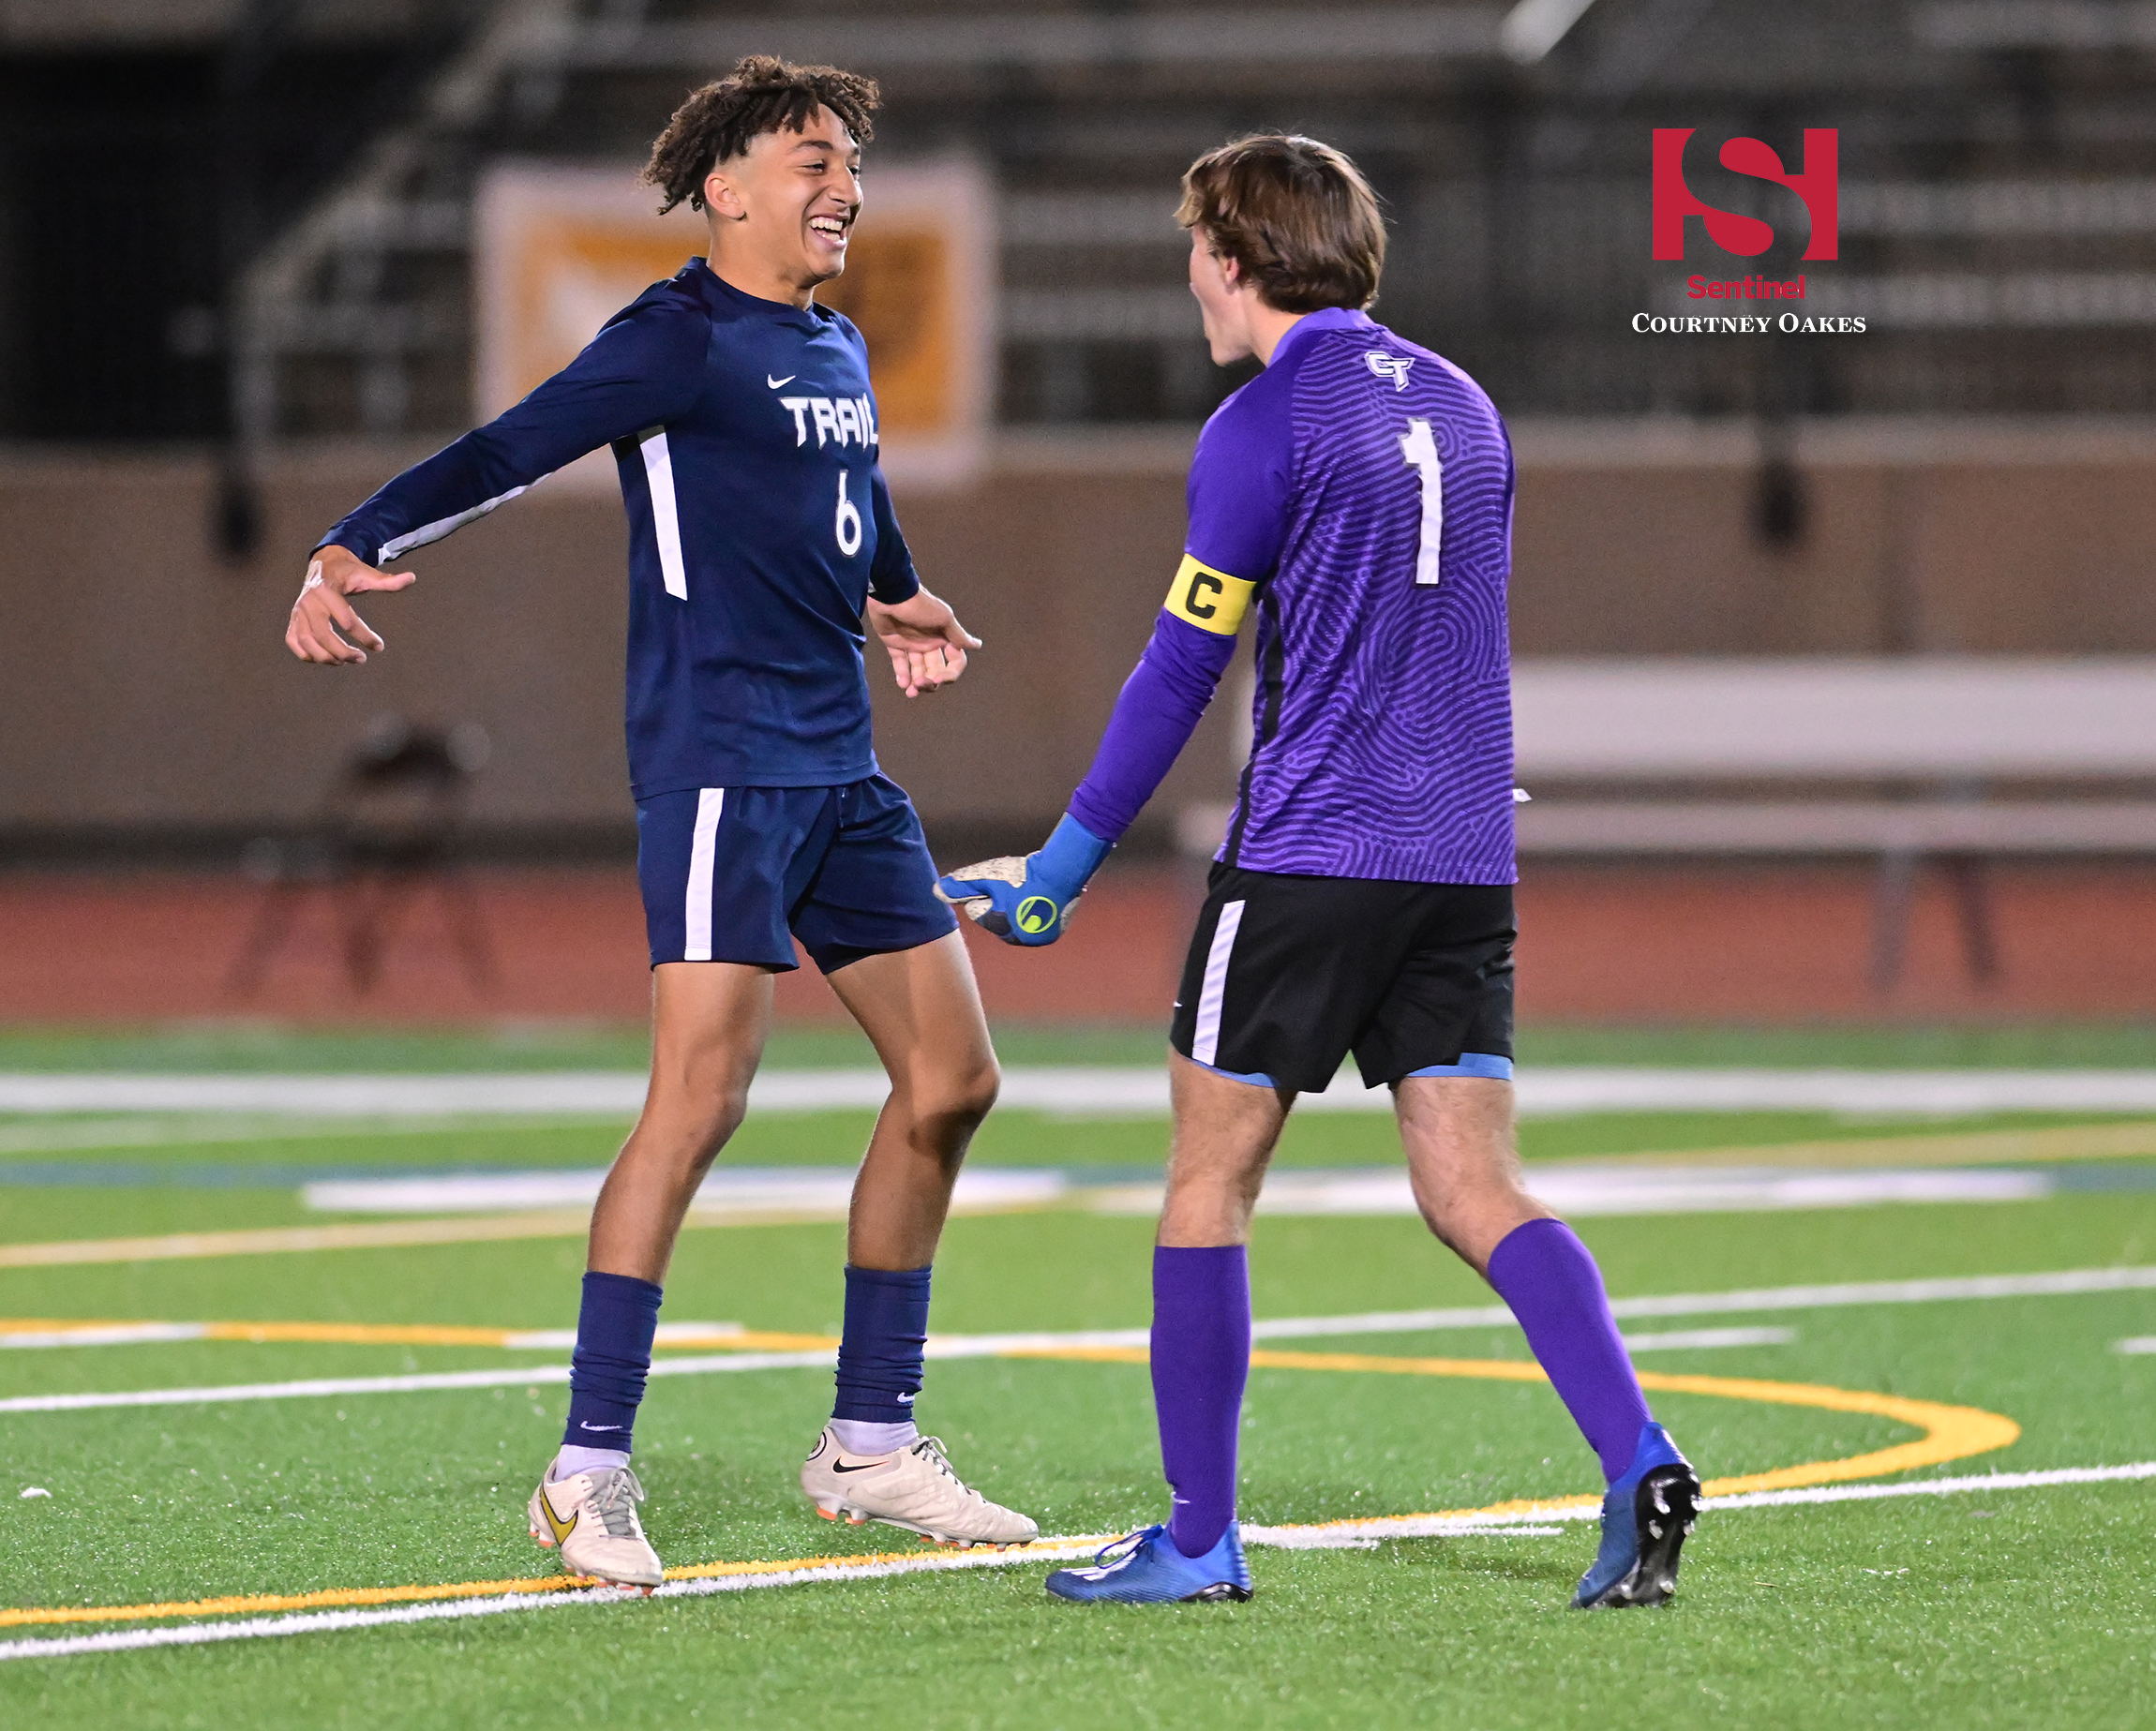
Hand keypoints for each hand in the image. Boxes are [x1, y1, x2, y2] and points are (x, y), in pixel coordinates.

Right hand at [285, 543, 415, 664]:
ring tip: (345, 661)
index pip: (347, 621)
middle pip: (324, 635)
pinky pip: (293, 640)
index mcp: (327, 590)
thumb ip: (387, 581)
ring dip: (326, 657)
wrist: (323, 563)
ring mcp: (298, 611)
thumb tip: (412, 578)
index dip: (365, 636)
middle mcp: (309, 602)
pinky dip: (305, 654)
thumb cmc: (348, 571)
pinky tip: (324, 659)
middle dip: (344, 652)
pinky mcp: (293, 617)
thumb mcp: (366, 574)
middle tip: (362, 659)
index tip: (380, 646)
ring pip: (307, 641)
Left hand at [867, 587, 980, 697]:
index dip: (950, 673)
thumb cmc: (920, 605)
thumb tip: (977, 645)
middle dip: (930, 681)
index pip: (955, 662)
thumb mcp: (943, 619)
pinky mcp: (895, 643)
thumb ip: (958, 635)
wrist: (890, 593)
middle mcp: (930, 642)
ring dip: (916, 683)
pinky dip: (902, 674)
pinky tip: (902, 683)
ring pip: (918, 669)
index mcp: (945, 638)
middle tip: (920, 686)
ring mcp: (912, 644)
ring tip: (911, 692)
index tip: (939, 678)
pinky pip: (900, 662)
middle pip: (935, 670)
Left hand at [935, 815, 1111, 946]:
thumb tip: (935, 890)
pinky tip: (1040, 896)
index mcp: (1001, 928)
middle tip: (1013, 885)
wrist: (1062, 872)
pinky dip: (1036, 912)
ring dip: (1019, 909)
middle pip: (1001, 920)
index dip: (986, 893)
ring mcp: (1039, 937)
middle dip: (1002, 904)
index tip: (998, 882)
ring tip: (1026, 891)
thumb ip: (961, 885)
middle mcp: (1020, 939)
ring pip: (1019, 922)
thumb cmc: (1021, 875)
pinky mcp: (1055, 932)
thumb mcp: (986, 878)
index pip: (981, 912)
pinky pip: (1038, 922)